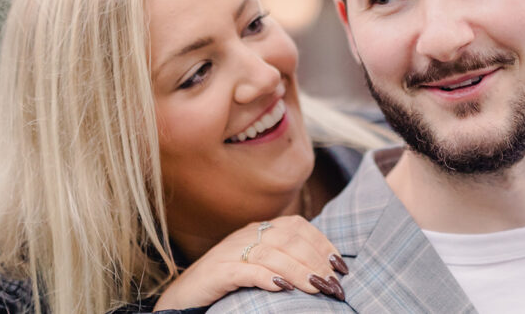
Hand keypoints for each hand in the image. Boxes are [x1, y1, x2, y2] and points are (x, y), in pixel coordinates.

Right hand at [152, 215, 347, 309]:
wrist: (184, 296)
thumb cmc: (227, 283)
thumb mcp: (259, 265)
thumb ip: (285, 260)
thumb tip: (323, 271)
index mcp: (259, 230)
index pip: (298, 226)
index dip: (322, 244)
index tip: (341, 267)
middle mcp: (246, 235)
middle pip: (288, 239)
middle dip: (316, 260)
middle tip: (334, 284)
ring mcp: (231, 252)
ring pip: (272, 254)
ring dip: (299, 271)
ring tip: (318, 288)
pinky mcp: (217, 272)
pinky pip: (245, 270)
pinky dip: (266, 277)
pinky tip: (282, 288)